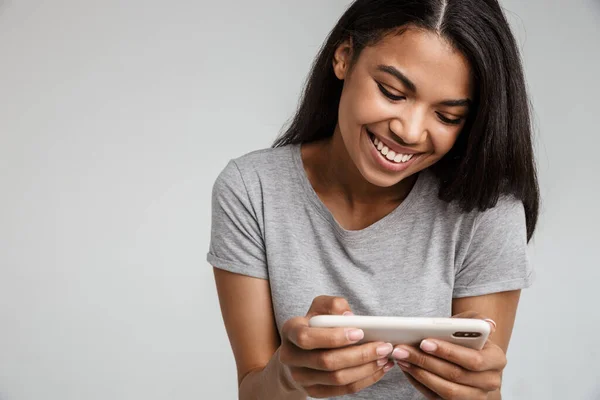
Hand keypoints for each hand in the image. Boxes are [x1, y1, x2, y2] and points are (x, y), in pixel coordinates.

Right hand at [279, 296, 394, 397]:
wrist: (299, 351)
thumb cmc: (314, 324)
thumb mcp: (320, 307)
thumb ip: (333, 305)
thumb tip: (349, 317)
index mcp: (290, 331)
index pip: (307, 338)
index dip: (334, 337)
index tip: (360, 332)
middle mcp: (290, 357)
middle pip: (326, 361)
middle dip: (360, 355)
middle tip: (383, 346)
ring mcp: (300, 378)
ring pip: (337, 378)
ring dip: (366, 369)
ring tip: (385, 358)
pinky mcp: (313, 391)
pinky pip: (342, 390)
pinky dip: (364, 380)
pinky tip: (378, 369)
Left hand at [392, 311, 504, 399]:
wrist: (470, 359)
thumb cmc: (470, 341)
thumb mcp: (473, 324)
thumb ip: (476, 320)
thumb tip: (488, 324)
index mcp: (496, 360)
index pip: (473, 360)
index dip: (448, 352)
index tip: (424, 342)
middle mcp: (490, 382)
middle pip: (455, 376)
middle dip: (425, 361)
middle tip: (403, 349)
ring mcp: (475, 396)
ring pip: (445, 390)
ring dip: (419, 373)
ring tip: (402, 358)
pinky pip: (436, 397)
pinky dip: (418, 382)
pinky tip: (407, 368)